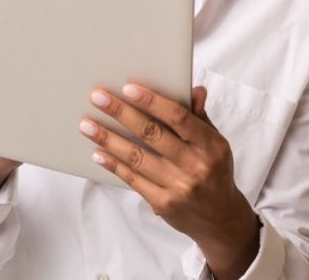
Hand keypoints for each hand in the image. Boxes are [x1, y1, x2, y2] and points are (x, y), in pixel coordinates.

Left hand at [77, 83, 259, 279]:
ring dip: (108, 139)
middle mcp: (196, 165)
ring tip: (87, 125)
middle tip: (97, 97)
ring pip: (137, 157)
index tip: (128, 88)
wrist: (221, 219)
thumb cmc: (214, 172)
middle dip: (121, 113)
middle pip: (152, 134)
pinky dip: (113, 164)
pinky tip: (98, 152)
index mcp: (211, 145)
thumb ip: (199, 117)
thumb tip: (194, 89)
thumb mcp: (215, 143)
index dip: (152, 101)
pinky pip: (133, 179)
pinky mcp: (164, 203)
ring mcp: (179, 186)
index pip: (178, 117)